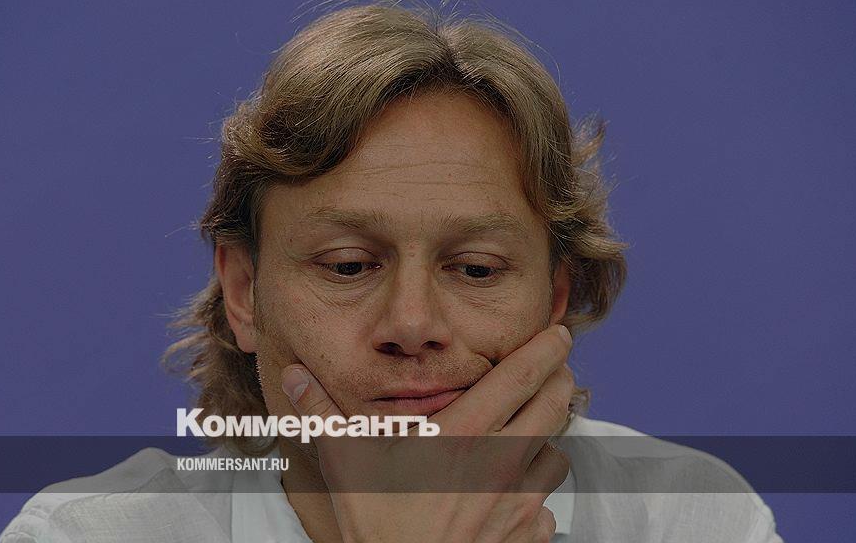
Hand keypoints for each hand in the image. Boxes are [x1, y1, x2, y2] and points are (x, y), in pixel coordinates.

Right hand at [281, 324, 574, 542]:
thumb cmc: (377, 523)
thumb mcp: (345, 460)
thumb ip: (322, 412)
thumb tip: (295, 375)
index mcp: (463, 434)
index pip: (520, 376)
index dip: (546, 348)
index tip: (559, 333)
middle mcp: (501, 461)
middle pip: (556, 405)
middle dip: (561, 381)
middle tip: (556, 371)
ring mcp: (519, 501)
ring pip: (558, 454)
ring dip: (549, 441)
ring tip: (529, 437)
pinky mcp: (526, 534)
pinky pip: (547, 506)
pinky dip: (537, 496)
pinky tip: (512, 496)